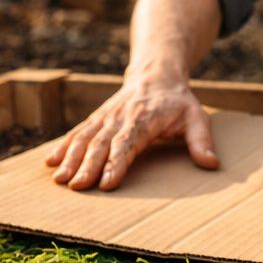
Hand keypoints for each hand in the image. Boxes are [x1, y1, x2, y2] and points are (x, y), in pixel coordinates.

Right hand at [45, 77, 218, 190]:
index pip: (128, 142)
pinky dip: (63, 147)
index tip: (107, 183)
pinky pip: (77, 132)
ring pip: (85, 138)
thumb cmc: (178, 102)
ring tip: (59, 180)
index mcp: (145, 118)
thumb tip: (211, 164)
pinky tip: (51, 162)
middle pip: (101, 143)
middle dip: (87, 166)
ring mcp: (106, 117)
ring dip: (70, 159)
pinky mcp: (97, 118)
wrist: (156, 74)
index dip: (117, 163)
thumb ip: (201, 139)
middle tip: (76, 187)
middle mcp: (120, 117)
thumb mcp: (197, 116)